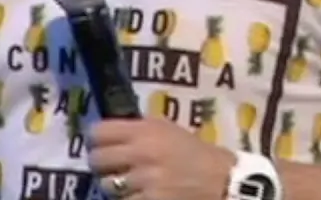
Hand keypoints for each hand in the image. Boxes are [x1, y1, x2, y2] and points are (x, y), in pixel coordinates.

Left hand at [88, 117, 234, 199]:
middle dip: (101, 165)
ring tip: (128, 185)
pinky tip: (141, 195)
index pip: (98, 132)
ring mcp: (145, 180)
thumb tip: (108, 133)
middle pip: (96, 159)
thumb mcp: (167, 129)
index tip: (100, 145)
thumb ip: (137, 128)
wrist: (224, 181)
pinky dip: (129, 199)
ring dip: (114, 187)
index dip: (96, 140)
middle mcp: (141, 153)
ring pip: (107, 185)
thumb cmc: (195, 152)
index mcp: (144, 130)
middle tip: (109, 169)